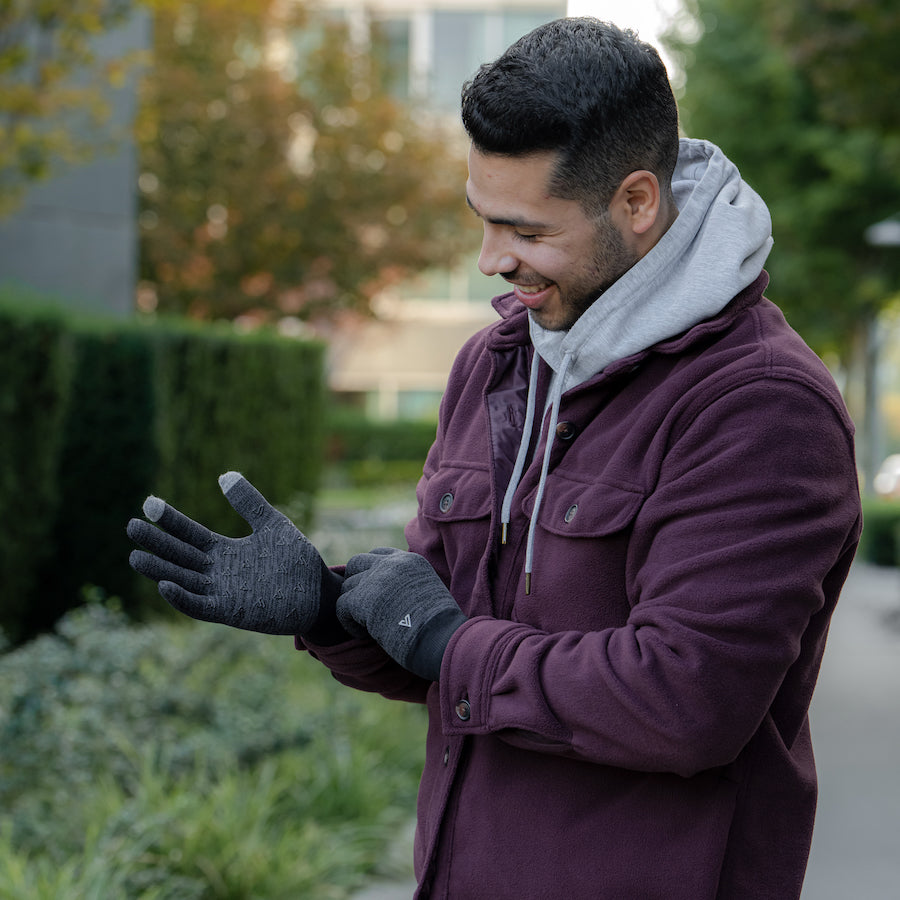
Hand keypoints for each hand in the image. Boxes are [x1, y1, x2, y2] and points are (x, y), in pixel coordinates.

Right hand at [128, 472, 343, 638]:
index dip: (170, 520)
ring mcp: (222, 593)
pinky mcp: (230, 612)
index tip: (149, 503)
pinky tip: (164, 586)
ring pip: (183, 580)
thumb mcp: (272, 524)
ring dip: (160, 571)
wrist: (319, 593)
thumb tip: (224, 475)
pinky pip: (200, 606)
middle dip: (156, 542)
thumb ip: (249, 503)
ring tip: (135, 556)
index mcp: (226, 552)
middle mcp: (218, 572)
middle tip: (131, 526)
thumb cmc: (297, 561)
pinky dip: (182, 599)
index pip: (191, 534)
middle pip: (180, 556)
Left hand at [338, 548, 467, 681]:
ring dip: (353, 606)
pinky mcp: (363, 599)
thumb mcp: (429, 592)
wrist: (442, 639)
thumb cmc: (441, 627)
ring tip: (368, 625)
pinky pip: (341, 607)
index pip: (379, 554)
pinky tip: (364, 634)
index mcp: (410, 561)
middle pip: (356, 562)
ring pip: (347, 586)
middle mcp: (391, 564)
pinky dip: (349, 623)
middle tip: (364, 607)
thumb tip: (388, 596)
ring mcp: (376, 579)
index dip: (372, 572)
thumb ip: (408, 584)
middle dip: (355, 583)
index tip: (376, 594)